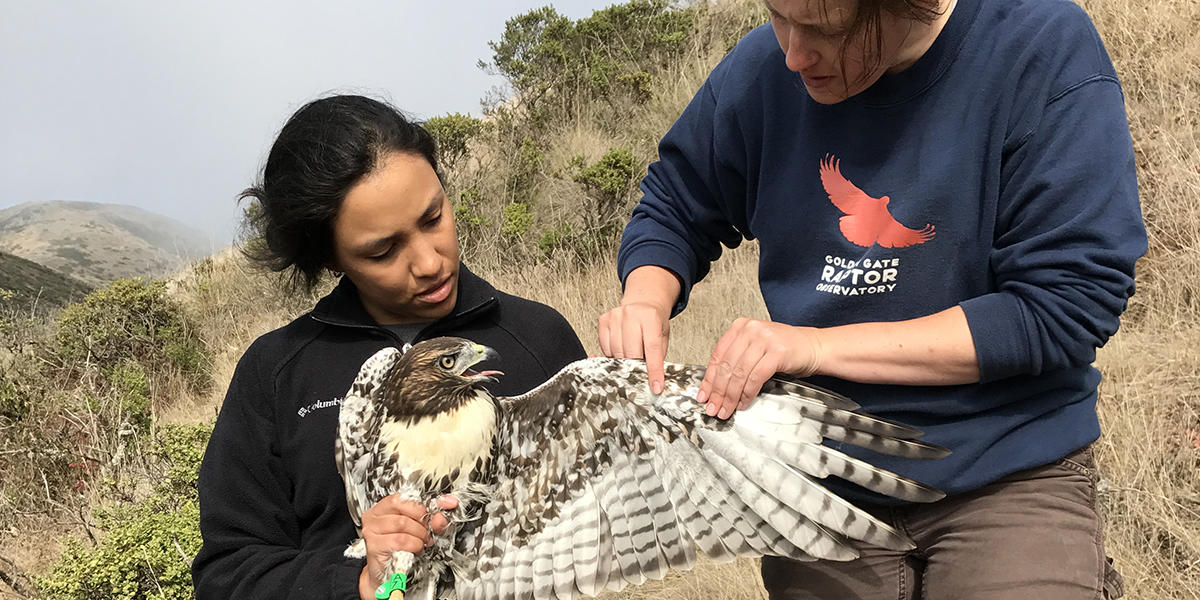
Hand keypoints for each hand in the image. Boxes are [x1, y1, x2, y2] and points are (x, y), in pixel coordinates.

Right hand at [357, 494, 457, 599]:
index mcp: (384, 507)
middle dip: (422, 520)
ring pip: (402, 523)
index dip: (427, 502)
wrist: (387, 576)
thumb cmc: (401, 551)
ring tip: (422, 542)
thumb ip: (433, 518)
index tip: (446, 504)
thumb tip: (445, 508)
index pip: (405, 496)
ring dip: (419, 534)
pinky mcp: (374, 545)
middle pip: (404, 507)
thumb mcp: (420, 529)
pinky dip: (413, 545)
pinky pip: (400, 540)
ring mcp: (372, 530)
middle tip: (428, 532)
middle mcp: (374, 516)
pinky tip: (415, 549)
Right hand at [598, 300, 670, 393]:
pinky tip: (621, 348)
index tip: (655, 386)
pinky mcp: (604, 320)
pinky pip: (605, 347)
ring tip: (632, 354)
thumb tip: (654, 380)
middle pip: (631, 352)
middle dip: (636, 366)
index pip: (652, 349)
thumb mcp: (663, 337)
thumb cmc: (654, 322)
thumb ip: (658, 357)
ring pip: (616, 352)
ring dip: (624, 360)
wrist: (643, 303)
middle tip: (640, 369)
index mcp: (651, 317)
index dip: (653, 370)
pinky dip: (613, 354)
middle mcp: (632, 314)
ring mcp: (616, 316)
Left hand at [697, 318, 821, 419]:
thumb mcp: (756, 348)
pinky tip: (743, 403)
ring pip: (739, 374)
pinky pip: (755, 378)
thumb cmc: (785, 350)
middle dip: (718, 392)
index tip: (703, 395)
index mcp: (740, 326)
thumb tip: (715, 385)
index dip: (709, 379)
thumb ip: (737, 360)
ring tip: (727, 409)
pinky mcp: (777, 352)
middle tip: (714, 407)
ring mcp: (764, 339)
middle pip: (726, 366)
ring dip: (731, 396)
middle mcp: (750, 329)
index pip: (717, 355)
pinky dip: (747, 394)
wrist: (815, 347)